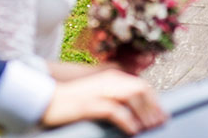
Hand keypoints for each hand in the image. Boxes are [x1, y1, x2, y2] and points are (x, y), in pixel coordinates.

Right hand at [41, 69, 166, 134]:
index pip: (142, 85)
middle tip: (159, 124)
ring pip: (132, 97)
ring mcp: (99, 90)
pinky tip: (133, 131)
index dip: (155, 101)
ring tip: (149, 128)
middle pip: (141, 89)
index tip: (162, 116)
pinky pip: (115, 110)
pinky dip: (127, 121)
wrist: (45, 101)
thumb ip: (115, 97)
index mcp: (112, 77)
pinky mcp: (89, 103)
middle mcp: (108, 81)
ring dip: (144, 114)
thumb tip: (134, 111)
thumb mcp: (97, 95)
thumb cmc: (72, 103)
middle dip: (153, 107)